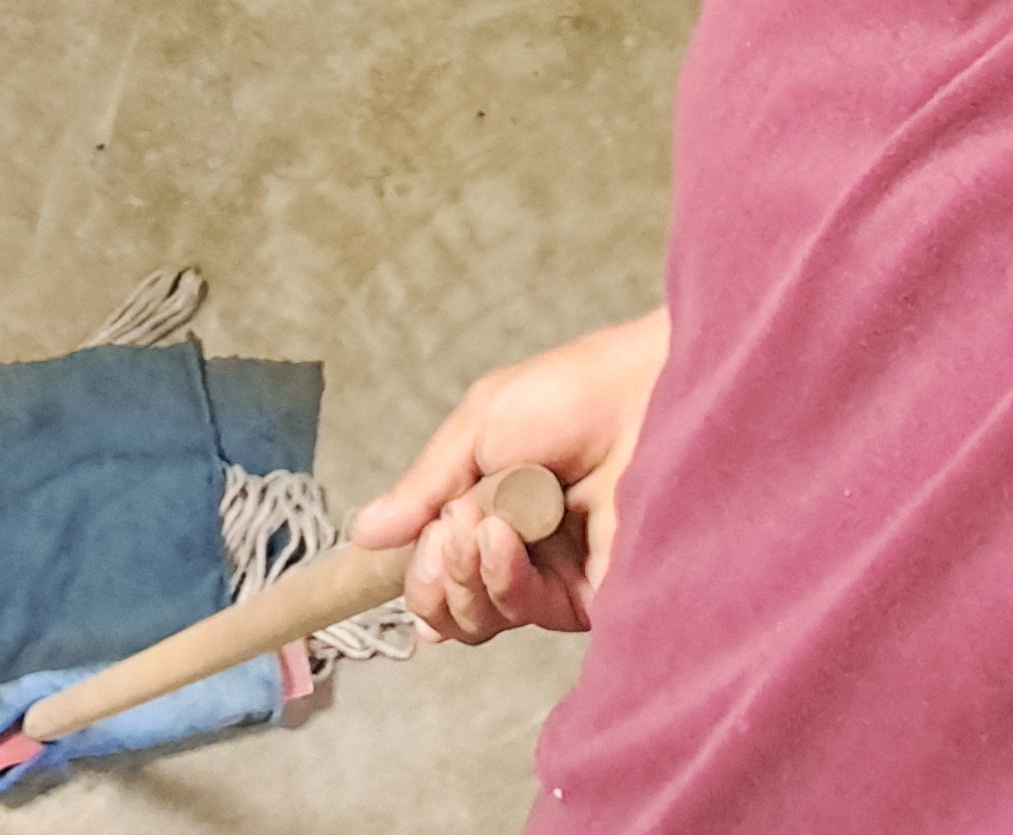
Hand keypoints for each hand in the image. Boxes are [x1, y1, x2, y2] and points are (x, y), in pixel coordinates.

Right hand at [347, 308, 669, 643]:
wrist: (647, 394)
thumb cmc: (573, 393)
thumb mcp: (479, 426)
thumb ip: (424, 486)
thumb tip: (365, 534)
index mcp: (493, 510)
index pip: (436, 570)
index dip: (414, 573)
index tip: (399, 548)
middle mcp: (522, 552)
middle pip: (449, 607)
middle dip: (429, 577)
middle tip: (444, 533)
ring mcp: (556, 578)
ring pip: (479, 619)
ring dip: (460, 576)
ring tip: (476, 527)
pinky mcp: (592, 599)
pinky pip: (525, 613)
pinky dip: (501, 579)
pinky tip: (503, 538)